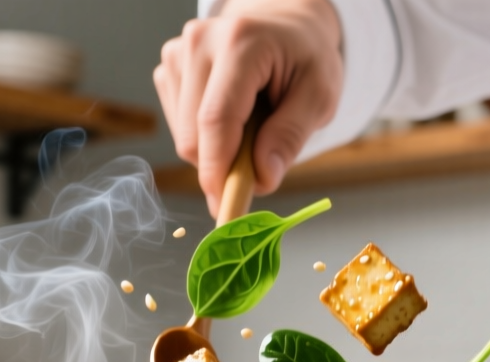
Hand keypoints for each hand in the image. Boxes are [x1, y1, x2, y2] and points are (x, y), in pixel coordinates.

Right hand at [155, 0, 342, 213]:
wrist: (286, 25)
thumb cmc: (306, 58)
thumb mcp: (320, 95)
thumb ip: (291, 135)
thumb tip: (262, 178)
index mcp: (241, 42)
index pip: (216, 119)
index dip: (218, 170)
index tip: (226, 207)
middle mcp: (200, 41)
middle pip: (193, 134)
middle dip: (224, 165)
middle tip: (261, 165)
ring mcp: (178, 52)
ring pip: (183, 135)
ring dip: (217, 149)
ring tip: (253, 124)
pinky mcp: (169, 67)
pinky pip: (179, 126)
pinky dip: (207, 136)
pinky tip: (233, 115)